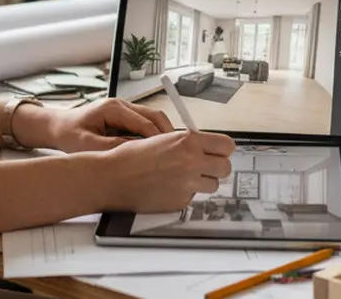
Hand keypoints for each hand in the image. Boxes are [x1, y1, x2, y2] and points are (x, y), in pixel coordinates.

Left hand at [43, 98, 173, 152]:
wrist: (58, 126)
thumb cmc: (68, 133)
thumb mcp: (86, 145)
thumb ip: (111, 147)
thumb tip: (135, 152)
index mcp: (112, 108)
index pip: (143, 122)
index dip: (157, 138)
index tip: (167, 153)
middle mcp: (121, 105)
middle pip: (154, 116)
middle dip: (167, 134)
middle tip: (176, 153)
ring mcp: (124, 109)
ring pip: (152, 119)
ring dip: (161, 134)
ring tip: (168, 153)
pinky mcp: (124, 117)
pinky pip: (144, 124)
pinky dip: (152, 136)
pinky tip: (154, 151)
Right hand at [100, 130, 236, 213]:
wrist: (113, 177)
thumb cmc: (131, 157)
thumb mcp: (163, 138)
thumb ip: (187, 143)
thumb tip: (204, 147)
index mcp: (188, 141)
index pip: (227, 146)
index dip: (223, 150)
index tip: (218, 152)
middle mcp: (192, 162)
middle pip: (225, 168)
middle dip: (216, 168)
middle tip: (204, 167)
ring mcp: (188, 184)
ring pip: (213, 185)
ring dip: (203, 182)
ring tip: (183, 178)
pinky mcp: (180, 202)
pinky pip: (193, 197)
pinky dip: (185, 194)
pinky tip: (168, 188)